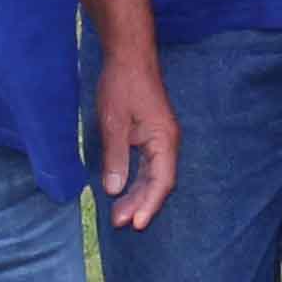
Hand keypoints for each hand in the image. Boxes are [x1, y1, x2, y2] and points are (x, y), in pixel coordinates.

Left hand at [93, 57, 179, 230]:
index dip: (149, 203)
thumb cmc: (122, 85)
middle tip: (118, 222)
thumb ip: (116, 156)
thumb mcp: (114, 122)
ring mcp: (160, 139)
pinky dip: (135, 180)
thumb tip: (115, 189)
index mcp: (164, 139)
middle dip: (140, 204)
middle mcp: (167, 142)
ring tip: (118, 214)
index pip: (162, 180)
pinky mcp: (150, 135)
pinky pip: (146, 165)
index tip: (136, 224)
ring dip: (137, 195)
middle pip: (158, 182)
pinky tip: (122, 190)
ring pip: (152, 175)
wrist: (129, 57)